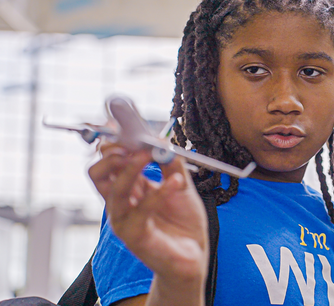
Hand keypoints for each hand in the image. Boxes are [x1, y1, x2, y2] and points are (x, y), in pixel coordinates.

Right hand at [88, 143, 208, 304]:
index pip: (107, 159)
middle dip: (113, 152)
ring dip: (131, 167)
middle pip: (97, 172)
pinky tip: (176, 182)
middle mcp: (120, 202)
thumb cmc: (183, 221)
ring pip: (113, 188)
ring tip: (150, 155)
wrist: (194, 254)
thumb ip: (171, 162)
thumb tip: (161, 140)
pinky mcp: (134, 235)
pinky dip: (161, 191)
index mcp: (128, 187)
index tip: (121, 122)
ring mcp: (123, 219)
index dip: (110, 140)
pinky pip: (141, 208)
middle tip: (135, 142)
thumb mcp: (180, 183)